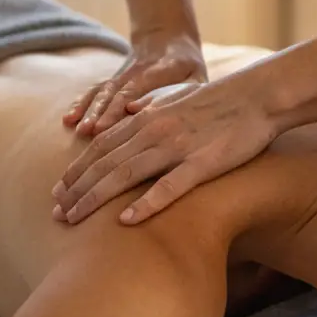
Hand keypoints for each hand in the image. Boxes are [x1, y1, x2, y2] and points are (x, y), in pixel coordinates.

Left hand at [52, 63, 277, 225]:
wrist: (259, 95)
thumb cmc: (221, 100)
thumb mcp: (177, 100)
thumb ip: (151, 109)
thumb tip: (128, 114)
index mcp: (147, 118)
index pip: (101, 146)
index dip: (77, 169)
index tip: (59, 191)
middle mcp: (154, 131)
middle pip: (105, 163)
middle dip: (77, 189)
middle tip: (56, 214)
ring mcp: (177, 147)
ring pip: (125, 174)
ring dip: (95, 198)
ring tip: (74, 219)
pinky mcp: (202, 163)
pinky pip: (169, 187)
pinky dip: (145, 204)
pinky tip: (125, 221)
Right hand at [62, 34, 206, 136]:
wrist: (167, 40)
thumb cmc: (188, 68)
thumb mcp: (197, 76)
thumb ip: (191, 93)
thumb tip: (181, 114)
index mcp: (161, 69)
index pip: (139, 87)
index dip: (124, 104)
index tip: (113, 121)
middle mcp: (136, 71)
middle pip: (116, 91)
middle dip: (103, 112)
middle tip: (91, 132)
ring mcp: (121, 76)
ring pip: (103, 91)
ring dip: (89, 110)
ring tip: (78, 129)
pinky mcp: (112, 81)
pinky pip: (94, 91)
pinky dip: (81, 104)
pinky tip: (67, 119)